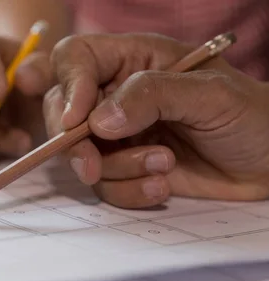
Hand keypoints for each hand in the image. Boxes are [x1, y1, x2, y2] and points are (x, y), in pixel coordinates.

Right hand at [44, 33, 268, 208]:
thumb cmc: (253, 118)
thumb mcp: (211, 96)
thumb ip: (153, 95)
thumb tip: (98, 120)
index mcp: (135, 60)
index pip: (76, 58)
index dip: (68, 86)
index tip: (77, 121)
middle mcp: (118, 96)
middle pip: (62, 110)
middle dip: (75, 143)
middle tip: (93, 166)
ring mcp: (119, 135)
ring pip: (82, 155)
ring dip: (118, 169)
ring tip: (165, 166)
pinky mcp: (126, 169)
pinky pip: (104, 185)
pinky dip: (128, 192)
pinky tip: (162, 186)